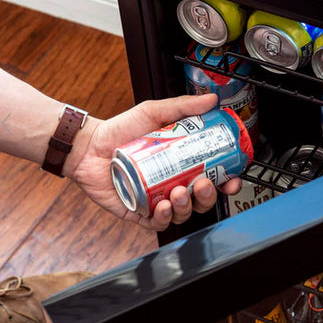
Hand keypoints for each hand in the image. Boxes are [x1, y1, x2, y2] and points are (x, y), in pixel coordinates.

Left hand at [64, 94, 241, 229]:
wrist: (89, 146)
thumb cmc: (121, 130)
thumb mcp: (154, 112)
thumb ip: (183, 106)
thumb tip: (211, 99)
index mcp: (182, 164)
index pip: (212, 176)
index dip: (226, 182)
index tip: (232, 179)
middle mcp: (173, 183)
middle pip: (202, 199)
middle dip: (208, 196)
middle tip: (203, 183)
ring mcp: (158, 199)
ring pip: (184, 212)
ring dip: (188, 206)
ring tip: (180, 191)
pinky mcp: (139, 212)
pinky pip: (159, 222)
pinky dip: (166, 217)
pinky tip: (165, 206)